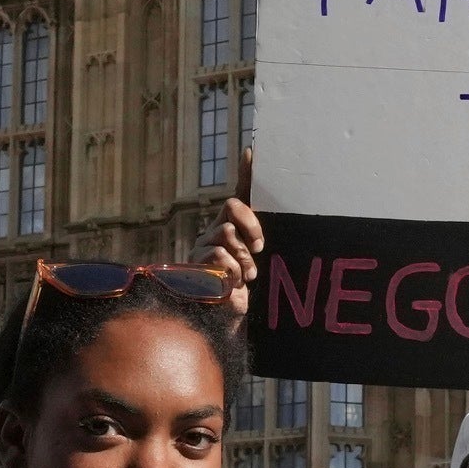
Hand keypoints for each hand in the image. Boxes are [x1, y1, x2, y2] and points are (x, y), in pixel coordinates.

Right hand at [199, 151, 263, 322]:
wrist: (228, 317)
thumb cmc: (249, 289)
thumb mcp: (262, 261)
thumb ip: (262, 238)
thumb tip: (270, 204)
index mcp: (237, 226)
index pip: (242, 192)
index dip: (246, 170)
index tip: (253, 150)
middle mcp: (218, 229)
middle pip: (232, 206)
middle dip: (250, 225)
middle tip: (258, 249)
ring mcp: (206, 244)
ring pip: (225, 232)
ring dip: (242, 257)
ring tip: (246, 275)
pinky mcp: (198, 262)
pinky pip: (218, 254)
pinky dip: (231, 270)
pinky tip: (233, 283)